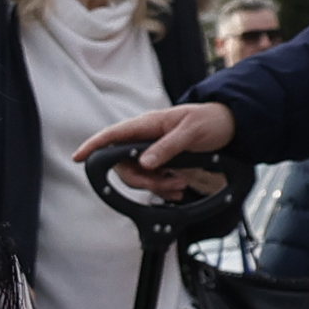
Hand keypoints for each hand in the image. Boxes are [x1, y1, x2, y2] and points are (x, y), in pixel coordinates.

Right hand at [76, 100, 238, 192]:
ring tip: (180, 185)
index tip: (79, 158)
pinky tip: (178, 189)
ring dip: (157, 186)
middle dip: (143, 180)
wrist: (230, 125)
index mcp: (146, 125)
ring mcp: (150, 151)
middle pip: (124, 165)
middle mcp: (144, 139)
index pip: (112, 135)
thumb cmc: (210, 120)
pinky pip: (152, 180)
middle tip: (169, 183)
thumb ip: (167, 147)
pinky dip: (163, 188)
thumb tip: (145, 163)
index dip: (93, 146)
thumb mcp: (191, 131)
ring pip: (139, 176)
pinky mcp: (160, 162)